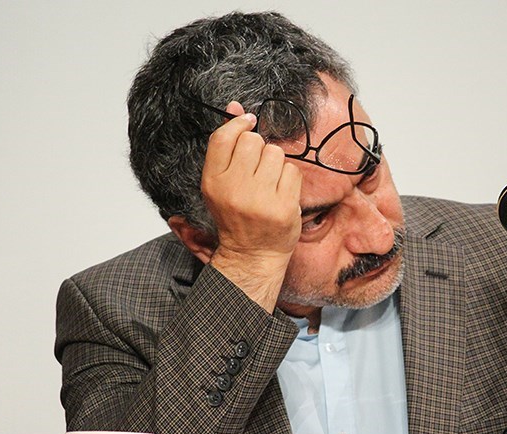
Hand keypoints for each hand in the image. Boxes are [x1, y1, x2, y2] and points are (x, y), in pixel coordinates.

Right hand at [202, 101, 302, 311]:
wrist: (252, 254)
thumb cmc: (237, 214)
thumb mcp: (222, 182)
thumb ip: (227, 146)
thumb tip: (236, 106)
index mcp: (213, 182)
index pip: (222, 138)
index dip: (237, 123)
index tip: (248, 122)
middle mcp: (234, 189)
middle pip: (252, 141)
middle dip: (259, 148)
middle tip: (258, 168)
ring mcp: (260, 199)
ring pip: (275, 153)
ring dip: (276, 164)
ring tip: (269, 183)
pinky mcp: (283, 207)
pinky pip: (293, 172)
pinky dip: (289, 179)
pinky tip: (281, 193)